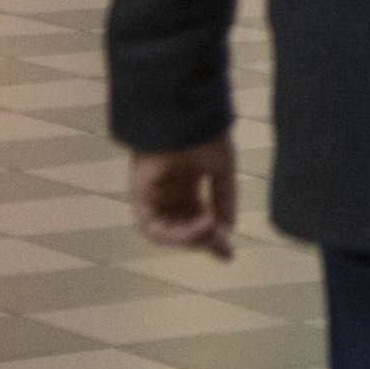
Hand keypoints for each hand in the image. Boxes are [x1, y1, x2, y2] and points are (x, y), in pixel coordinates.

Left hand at [128, 140, 237, 258]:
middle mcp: (168, 191)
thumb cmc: (204, 134)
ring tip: (210, 231)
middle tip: (223, 246)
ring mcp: (153, 195)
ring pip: (167, 232)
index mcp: (186, 181)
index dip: (213, 236)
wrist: (185, 114)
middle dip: (202, 241)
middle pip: (182, 227)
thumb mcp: (221, 168)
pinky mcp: (139, 197)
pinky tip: (198, 227)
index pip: (198, 216)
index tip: (229, 253)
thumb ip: (224, 198)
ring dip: (190, 238)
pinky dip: (175, 234)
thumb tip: (229, 227)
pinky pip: (153, 227)